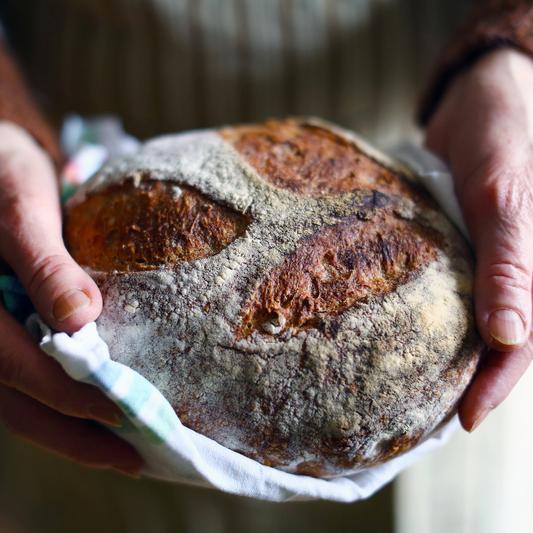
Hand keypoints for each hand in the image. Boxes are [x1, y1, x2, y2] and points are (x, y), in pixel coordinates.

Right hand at [0, 121, 141, 475]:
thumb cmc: (0, 176)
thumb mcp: (21, 209)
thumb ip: (43, 263)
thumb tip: (80, 319)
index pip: (20, 369)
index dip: (73, 397)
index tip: (127, 416)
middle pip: (19, 402)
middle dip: (78, 435)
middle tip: (136, 459)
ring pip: (20, 399)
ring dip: (71, 429)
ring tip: (123, 450)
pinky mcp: (2, 333)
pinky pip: (24, 379)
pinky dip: (60, 403)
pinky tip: (96, 411)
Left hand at [426, 49, 532, 430]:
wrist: (478, 97)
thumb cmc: (502, 135)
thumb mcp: (505, 198)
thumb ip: (511, 263)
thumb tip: (509, 338)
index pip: (524, 343)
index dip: (498, 384)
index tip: (465, 420)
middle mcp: (517, 271)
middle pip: (499, 340)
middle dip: (469, 377)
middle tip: (424, 413)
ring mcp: (487, 260)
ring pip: (472, 318)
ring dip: (447, 350)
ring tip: (408, 385)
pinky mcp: (459, 245)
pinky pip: (449, 286)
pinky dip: (430, 311)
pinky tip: (401, 329)